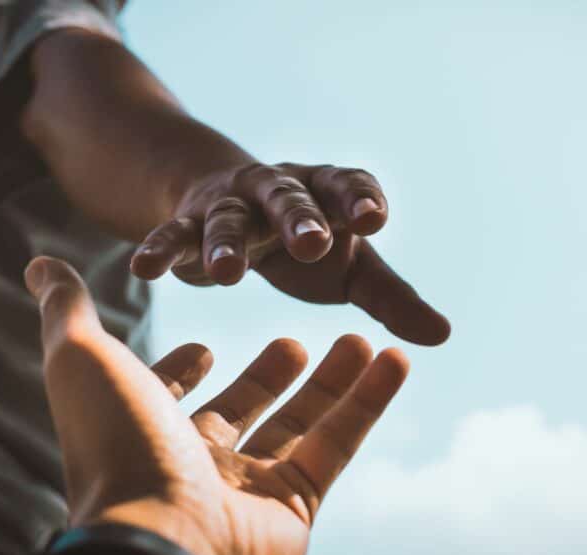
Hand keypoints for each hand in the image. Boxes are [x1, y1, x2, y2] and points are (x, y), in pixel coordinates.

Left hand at [24, 256, 409, 554]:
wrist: (162, 540)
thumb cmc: (118, 446)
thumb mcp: (83, 360)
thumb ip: (67, 310)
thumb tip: (40, 263)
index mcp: (142, 431)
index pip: (166, 397)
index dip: (182, 372)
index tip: (204, 347)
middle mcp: (192, 463)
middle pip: (241, 410)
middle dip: (268, 376)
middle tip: (294, 342)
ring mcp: (245, 489)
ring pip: (298, 426)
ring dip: (332, 382)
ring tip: (361, 338)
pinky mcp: (294, 507)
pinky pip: (336, 446)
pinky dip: (368, 402)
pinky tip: (394, 359)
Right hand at [129, 163, 450, 345]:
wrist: (233, 205)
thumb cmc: (306, 242)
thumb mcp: (351, 267)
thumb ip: (391, 298)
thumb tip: (442, 336)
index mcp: (327, 194)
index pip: (347, 187)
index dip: (359, 200)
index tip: (374, 219)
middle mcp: (279, 191)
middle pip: (290, 199)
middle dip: (300, 219)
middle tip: (313, 243)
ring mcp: (231, 205)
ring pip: (228, 220)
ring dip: (226, 243)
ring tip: (226, 275)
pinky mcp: (189, 223)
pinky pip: (172, 235)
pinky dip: (159, 249)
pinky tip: (143, 269)